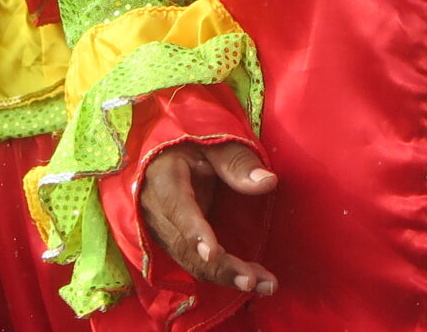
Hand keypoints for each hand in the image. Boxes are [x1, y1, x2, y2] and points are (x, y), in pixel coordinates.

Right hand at [136, 139, 278, 295]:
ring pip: (192, 262)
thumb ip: (237, 162)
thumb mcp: (213, 142)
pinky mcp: (175, 243)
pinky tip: (254, 279)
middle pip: (187, 247)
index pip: (178, 209)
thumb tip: (268, 182)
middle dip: (220, 268)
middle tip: (253, 280)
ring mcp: (164, 232)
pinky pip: (196, 264)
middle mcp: (158, 213)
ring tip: (264, 285)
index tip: (212, 254)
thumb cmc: (190, 144)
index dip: (195, 233)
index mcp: (164, 180)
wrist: (164, 155)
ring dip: (227, 276)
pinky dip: (224, 274)